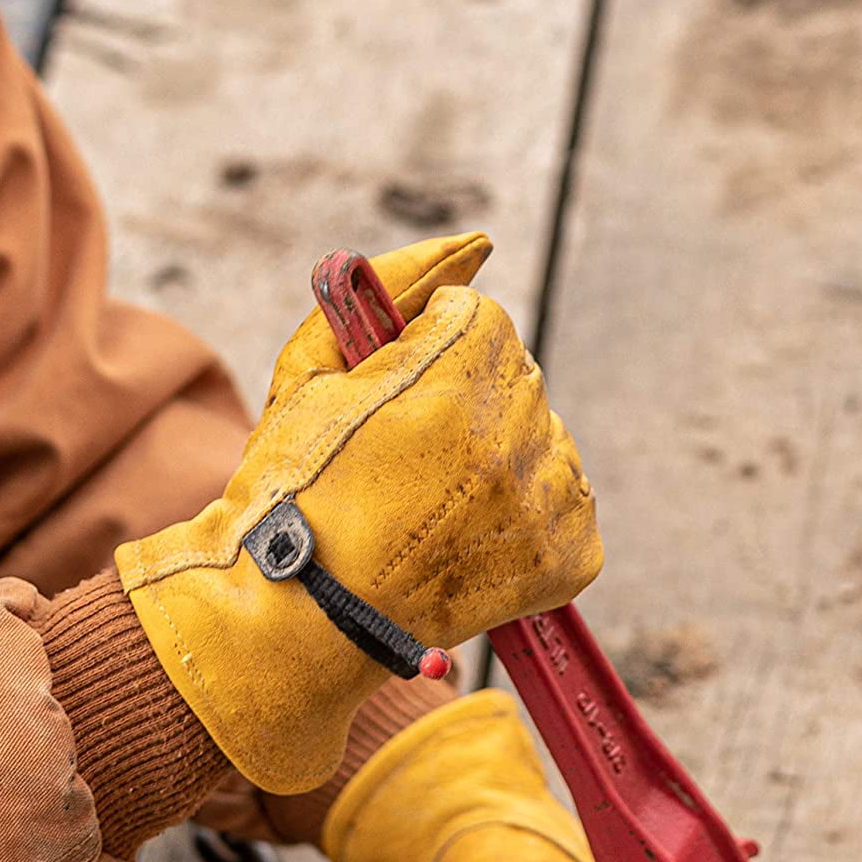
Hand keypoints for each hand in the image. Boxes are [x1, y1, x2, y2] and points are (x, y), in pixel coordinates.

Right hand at [114, 233, 601, 793]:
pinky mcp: (567, 558)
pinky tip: (467, 541)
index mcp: (455, 371)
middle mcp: (513, 433)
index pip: (479, 319)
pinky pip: (569, 508)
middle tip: (403, 464)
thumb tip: (473, 244)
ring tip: (433, 508)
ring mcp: (544, 500)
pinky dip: (528, 520)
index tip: (388, 403)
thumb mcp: (313, 369)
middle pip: (515, 379)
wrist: (298, 617)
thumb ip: (391, 288)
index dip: (425, 355)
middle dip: (465, 405)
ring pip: (543, 442)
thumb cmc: (292, 491)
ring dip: (500, 461)